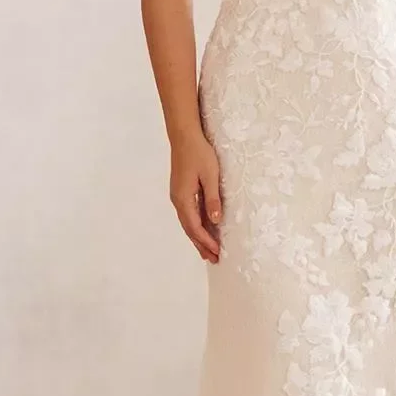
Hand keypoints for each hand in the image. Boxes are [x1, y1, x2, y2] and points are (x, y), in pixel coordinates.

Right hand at [170, 131, 221, 262]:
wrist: (184, 136)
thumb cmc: (199, 153)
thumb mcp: (210, 176)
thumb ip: (212, 199)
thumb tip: (215, 221)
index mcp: (183, 198)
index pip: (195, 226)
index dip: (206, 241)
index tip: (217, 252)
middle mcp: (178, 200)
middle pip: (189, 229)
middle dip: (201, 245)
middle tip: (213, 259)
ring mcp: (178, 196)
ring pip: (188, 222)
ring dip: (198, 237)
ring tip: (207, 251)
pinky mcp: (181, 191)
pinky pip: (188, 214)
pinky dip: (195, 226)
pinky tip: (202, 230)